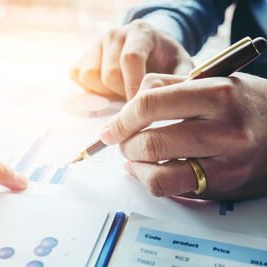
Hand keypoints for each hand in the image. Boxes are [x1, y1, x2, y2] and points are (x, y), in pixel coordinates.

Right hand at [70, 20, 193, 99]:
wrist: (150, 50)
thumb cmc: (166, 62)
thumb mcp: (181, 68)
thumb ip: (180, 83)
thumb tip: (175, 103)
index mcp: (141, 32)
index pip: (131, 59)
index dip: (133, 87)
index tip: (142, 109)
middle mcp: (114, 34)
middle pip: (109, 73)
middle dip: (121, 94)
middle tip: (135, 102)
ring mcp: (96, 44)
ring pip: (90, 76)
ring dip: (105, 92)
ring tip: (121, 93)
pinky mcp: (82, 56)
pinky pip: (78, 77)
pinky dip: (91, 89)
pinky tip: (108, 90)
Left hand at [100, 72, 266, 199]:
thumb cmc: (244, 101)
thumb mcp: (212, 79)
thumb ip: (167, 86)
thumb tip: (127, 108)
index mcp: (217, 92)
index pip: (149, 104)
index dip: (121, 119)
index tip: (110, 129)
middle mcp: (225, 128)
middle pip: (151, 141)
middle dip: (125, 144)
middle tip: (121, 141)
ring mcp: (227, 160)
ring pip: (158, 171)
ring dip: (134, 164)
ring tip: (133, 155)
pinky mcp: (226, 182)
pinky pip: (172, 187)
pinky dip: (149, 179)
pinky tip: (145, 170)